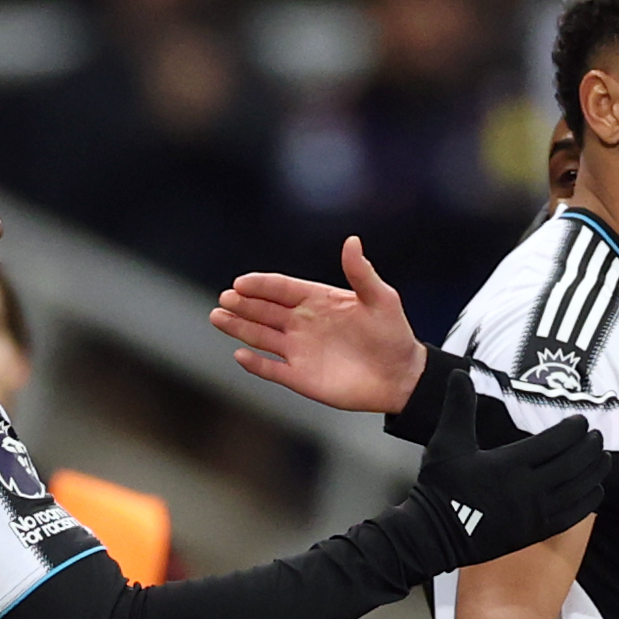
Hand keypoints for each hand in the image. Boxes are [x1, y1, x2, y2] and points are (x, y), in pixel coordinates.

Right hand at [211, 236, 423, 412]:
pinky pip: (272, 369)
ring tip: (218, 317)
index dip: (261, 285)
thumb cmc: (393, 335)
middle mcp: (303, 323)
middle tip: (225, 298)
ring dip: (239, 328)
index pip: (281, 288)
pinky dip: (255, 364)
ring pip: (261, 336)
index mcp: (318, 300)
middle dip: (243, 304)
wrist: (401, 376)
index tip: (241, 283)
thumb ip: (361, 273)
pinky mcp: (300, 377)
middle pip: (265, 310)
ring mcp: (299, 350)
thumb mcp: (381, 299)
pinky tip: (240, 354)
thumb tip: (352, 241)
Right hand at [407, 379, 602, 559]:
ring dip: (595, 472)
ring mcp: (533, 513)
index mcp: (509, 464)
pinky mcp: (534, 532)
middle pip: (572, 464)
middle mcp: (527, 490)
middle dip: (589, 448)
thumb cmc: (441, 489)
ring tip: (604, 458)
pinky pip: (572, 516)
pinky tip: (595, 491)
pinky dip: (588, 501)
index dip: (573, 430)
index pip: (554, 442)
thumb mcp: (447, 442)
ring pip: (577, 490)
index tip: (581, 421)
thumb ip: (459, 406)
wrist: (435, 534)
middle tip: (597, 436)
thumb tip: (460, 373)